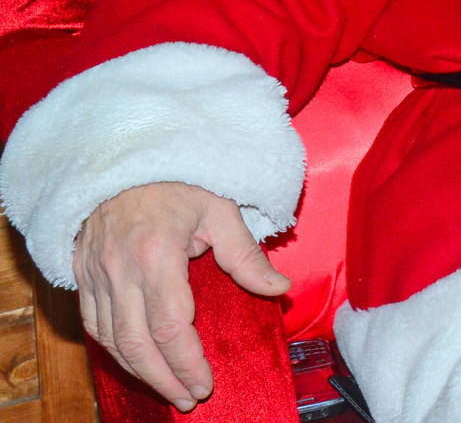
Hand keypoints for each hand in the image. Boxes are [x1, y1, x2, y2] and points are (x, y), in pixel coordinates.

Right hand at [73, 182, 290, 412]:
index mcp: (158, 254)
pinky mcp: (82, 275)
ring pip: (111, 340)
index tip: (206, 383)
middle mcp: (121, 270)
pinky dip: (113, 349)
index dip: (188, 361)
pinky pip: (93, 324)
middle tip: (189, 398)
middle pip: (138, 342)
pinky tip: (134, 361)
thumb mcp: (221, 209)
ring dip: (138, 371)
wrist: (123, 160)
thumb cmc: (179, 182)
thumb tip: (278, 289)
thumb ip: (246, 255)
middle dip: (164, 378)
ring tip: (166, 389)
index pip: (172, 325)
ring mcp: (96, 275)